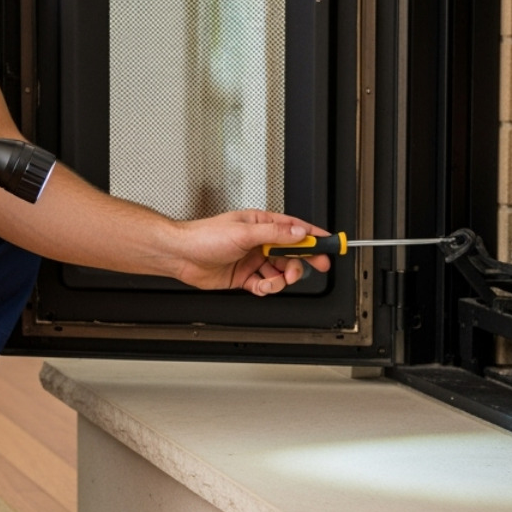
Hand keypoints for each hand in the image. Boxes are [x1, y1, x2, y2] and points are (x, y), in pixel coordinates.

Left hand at [170, 210, 332, 295]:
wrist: (181, 255)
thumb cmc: (205, 236)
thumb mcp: (244, 232)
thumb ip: (274, 234)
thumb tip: (298, 233)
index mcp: (261, 224)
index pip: (294, 228)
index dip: (314, 236)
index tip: (330, 242)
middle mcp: (258, 241)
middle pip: (291, 252)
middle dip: (303, 261)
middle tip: (317, 266)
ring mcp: (252, 259)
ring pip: (280, 271)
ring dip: (283, 278)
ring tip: (278, 280)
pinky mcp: (244, 277)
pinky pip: (265, 284)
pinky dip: (267, 288)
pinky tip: (262, 286)